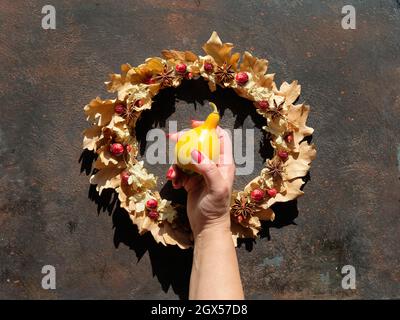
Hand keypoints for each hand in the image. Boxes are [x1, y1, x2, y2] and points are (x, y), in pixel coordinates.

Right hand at [166, 120, 235, 237]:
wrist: (207, 227)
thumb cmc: (216, 208)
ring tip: (173, 175)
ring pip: (186, 156)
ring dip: (177, 162)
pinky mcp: (190, 181)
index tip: (194, 124)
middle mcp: (213, 165)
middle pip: (199, 143)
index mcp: (224, 163)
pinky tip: (174, 183)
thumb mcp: (216, 188)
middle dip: (185, 141)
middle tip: (172, 139)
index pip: (220, 138)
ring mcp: (201, 172)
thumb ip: (208, 168)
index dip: (209, 128)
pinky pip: (180, 170)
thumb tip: (194, 152)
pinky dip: (175, 174)